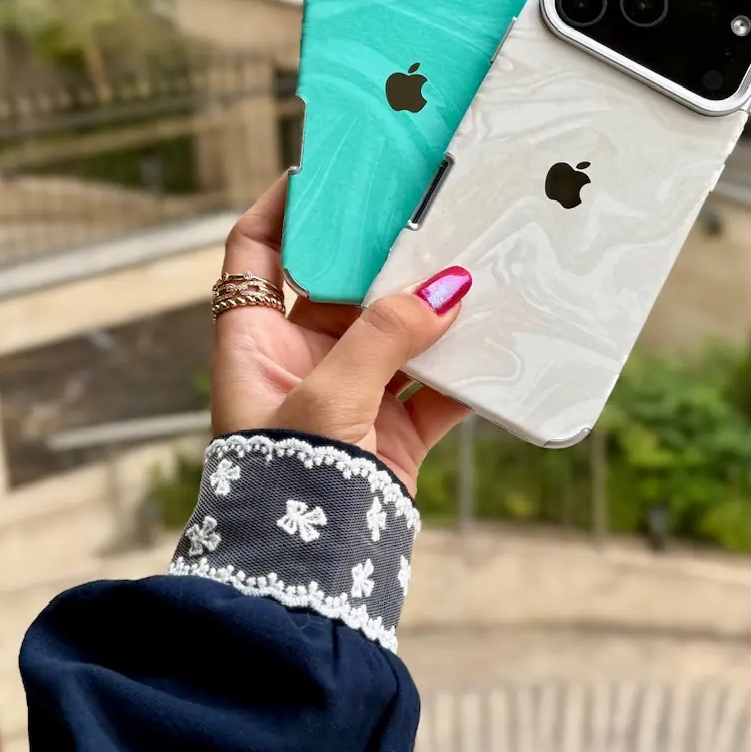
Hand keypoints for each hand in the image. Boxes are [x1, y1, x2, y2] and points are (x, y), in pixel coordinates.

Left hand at [210, 176, 471, 494]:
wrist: (304, 579)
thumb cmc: (284, 482)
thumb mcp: (327, 395)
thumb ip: (385, 337)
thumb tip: (448, 288)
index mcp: (253, 342)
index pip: (256, 252)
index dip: (283, 207)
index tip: (322, 172)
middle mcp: (298, 362)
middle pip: (341, 284)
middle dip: (382, 252)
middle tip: (425, 210)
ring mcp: (348, 395)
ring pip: (395, 332)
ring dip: (432, 307)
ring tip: (473, 266)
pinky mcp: (390, 432)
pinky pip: (433, 386)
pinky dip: (463, 369)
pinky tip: (496, 343)